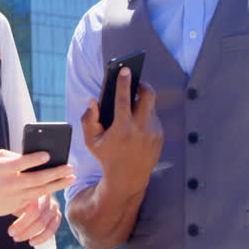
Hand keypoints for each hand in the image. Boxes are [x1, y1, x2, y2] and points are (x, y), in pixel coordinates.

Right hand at [0, 149, 74, 219]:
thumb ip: (13, 156)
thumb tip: (34, 155)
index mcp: (1, 169)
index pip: (20, 163)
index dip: (34, 159)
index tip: (48, 154)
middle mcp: (8, 184)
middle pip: (35, 179)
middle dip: (55, 173)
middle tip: (70, 167)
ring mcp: (14, 197)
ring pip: (40, 191)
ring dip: (57, 185)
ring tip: (71, 178)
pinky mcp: (17, 206)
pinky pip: (36, 199)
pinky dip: (49, 192)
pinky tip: (60, 186)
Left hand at [8, 194, 62, 245]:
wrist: (27, 191)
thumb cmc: (16, 194)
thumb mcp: (14, 196)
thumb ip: (12, 200)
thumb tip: (2, 206)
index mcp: (37, 191)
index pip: (34, 211)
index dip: (22, 224)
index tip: (10, 232)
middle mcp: (48, 198)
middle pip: (40, 219)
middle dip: (25, 230)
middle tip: (12, 236)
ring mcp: (54, 207)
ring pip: (45, 225)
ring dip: (31, 234)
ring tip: (17, 239)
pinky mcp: (57, 215)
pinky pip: (52, 229)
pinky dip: (42, 238)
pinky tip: (31, 242)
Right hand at [80, 66, 161, 196]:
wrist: (128, 179)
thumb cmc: (106, 157)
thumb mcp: (91, 141)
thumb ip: (89, 119)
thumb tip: (94, 101)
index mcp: (123, 128)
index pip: (123, 99)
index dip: (123, 82)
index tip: (125, 69)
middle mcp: (141, 129)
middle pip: (148, 95)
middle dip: (141, 85)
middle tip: (134, 82)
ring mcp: (153, 132)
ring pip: (150, 107)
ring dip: (141, 103)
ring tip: (132, 104)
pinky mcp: (160, 136)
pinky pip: (153, 118)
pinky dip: (145, 116)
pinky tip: (137, 120)